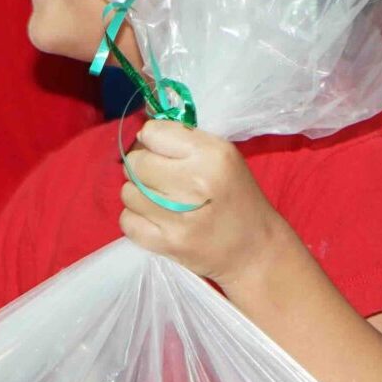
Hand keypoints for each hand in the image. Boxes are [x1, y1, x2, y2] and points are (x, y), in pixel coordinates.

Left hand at [121, 122, 280, 285]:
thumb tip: (142, 135)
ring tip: (160, 200)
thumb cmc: (238, 196)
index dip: (154, 141)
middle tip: (160, 177)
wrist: (254, 248)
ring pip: (128, 192)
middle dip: (143, 167)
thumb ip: (186, 141)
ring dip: (139, 194)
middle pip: (136, 163)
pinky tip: (157, 219)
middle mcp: (195, 182)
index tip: (162, 151)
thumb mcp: (226, 157)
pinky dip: (137, 219)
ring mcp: (178, 216)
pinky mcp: (166, 243)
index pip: (153, 133)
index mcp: (212, 154)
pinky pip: (127, 221)